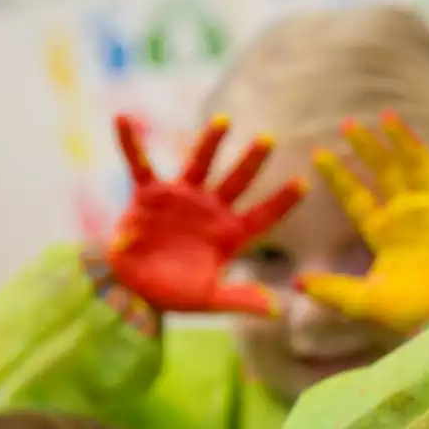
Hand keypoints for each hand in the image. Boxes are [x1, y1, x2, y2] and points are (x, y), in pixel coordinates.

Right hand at [108, 114, 305, 314]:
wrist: (133, 289)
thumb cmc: (175, 294)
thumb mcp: (209, 300)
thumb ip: (240, 300)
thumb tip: (277, 310)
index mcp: (230, 235)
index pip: (263, 216)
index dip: (282, 201)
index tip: (304, 183)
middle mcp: (210, 210)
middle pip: (236, 182)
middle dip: (252, 162)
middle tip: (269, 139)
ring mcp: (182, 199)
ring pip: (199, 165)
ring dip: (209, 143)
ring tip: (224, 121)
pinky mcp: (149, 196)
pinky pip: (140, 165)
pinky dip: (132, 143)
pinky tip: (124, 118)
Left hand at [295, 112, 428, 332]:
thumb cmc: (408, 313)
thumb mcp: (363, 302)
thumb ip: (332, 291)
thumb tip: (296, 284)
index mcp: (382, 232)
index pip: (356, 197)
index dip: (338, 176)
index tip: (316, 154)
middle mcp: (408, 216)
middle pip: (386, 172)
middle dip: (369, 147)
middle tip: (349, 124)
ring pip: (420, 168)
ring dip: (407, 143)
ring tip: (389, 118)